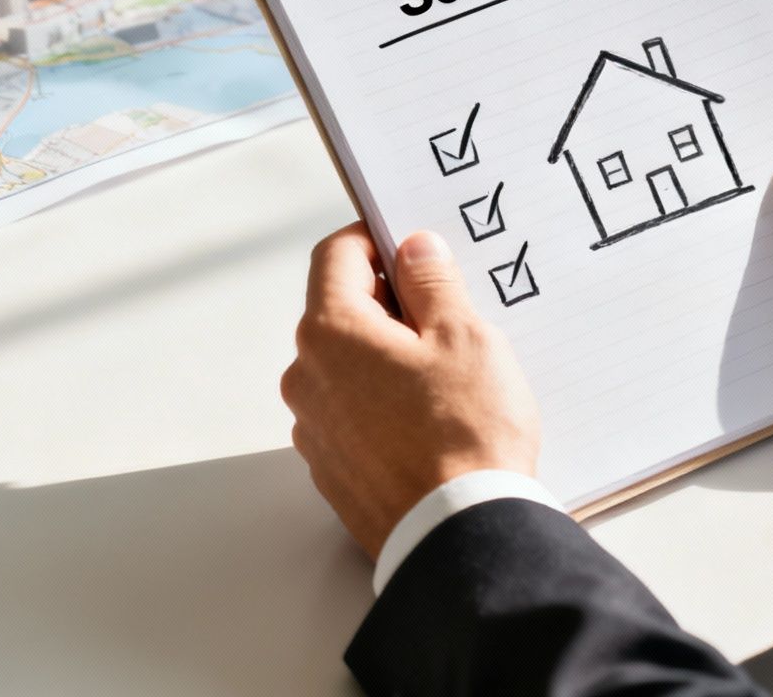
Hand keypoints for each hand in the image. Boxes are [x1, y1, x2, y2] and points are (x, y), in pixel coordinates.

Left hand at [282, 224, 540, 558]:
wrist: (460, 533)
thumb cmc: (465, 436)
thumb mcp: (464, 337)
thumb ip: (432, 283)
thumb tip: (414, 250)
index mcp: (331, 333)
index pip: (337, 255)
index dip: (377, 239)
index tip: (412, 245)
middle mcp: (307, 377)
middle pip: (342, 312)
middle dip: (392, 304)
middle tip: (450, 317)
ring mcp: (315, 427)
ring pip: (349, 365)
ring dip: (389, 357)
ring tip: (450, 379)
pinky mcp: (332, 467)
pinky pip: (355, 412)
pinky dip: (386, 402)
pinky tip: (434, 419)